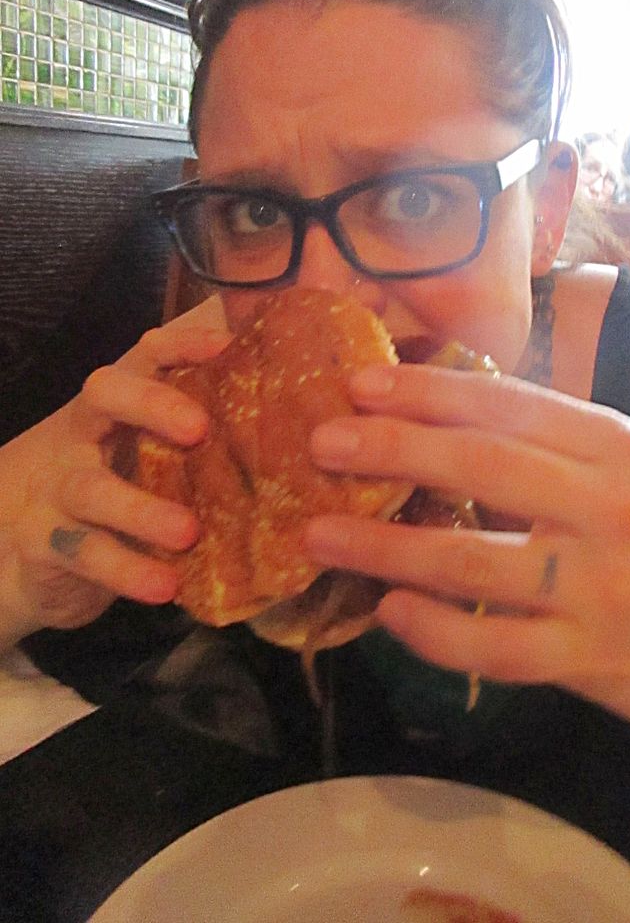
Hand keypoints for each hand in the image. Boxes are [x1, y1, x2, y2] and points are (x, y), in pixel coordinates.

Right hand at [4, 309, 229, 638]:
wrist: (27, 554)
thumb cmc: (116, 493)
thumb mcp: (148, 459)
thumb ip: (200, 446)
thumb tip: (300, 439)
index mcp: (115, 406)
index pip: (143, 355)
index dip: (182, 344)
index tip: (229, 347)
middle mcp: (80, 433)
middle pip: (102, 393)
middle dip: (151, 404)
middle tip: (199, 429)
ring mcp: (54, 486)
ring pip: (91, 486)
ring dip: (141, 508)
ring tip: (188, 531)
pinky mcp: (42, 542)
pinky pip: (83, 552)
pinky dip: (125, 569)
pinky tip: (164, 586)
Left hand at [303, 362, 629, 762]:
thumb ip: (561, 448)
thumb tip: (449, 419)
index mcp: (624, 448)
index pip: (512, 406)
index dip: (429, 392)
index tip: (363, 382)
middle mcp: (615, 508)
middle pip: (485, 466)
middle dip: (393, 448)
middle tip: (321, 441)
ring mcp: (602, 589)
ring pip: (474, 560)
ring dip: (386, 545)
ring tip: (321, 533)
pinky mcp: (591, 659)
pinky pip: (494, 648)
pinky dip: (434, 631)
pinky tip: (388, 613)